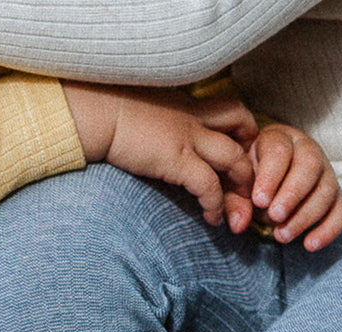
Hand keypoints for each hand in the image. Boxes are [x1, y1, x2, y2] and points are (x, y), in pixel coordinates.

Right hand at [63, 82, 256, 227]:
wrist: (90, 111)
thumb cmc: (104, 111)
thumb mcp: (140, 109)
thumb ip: (158, 120)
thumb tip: (156, 138)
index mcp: (185, 103)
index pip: (231, 109)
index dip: (243, 130)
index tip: (241, 153)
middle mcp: (192, 117)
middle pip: (244, 128)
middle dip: (252, 159)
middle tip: (248, 187)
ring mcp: (187, 137)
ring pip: (236, 160)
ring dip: (241, 189)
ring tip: (236, 212)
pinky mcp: (177, 159)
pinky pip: (210, 186)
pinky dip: (216, 205)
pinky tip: (212, 218)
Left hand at [245, 124, 341, 251]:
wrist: (266, 183)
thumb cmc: (249, 179)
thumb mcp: (236, 183)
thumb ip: (234, 200)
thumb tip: (239, 224)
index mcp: (279, 139)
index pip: (279, 150)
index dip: (271, 176)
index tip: (259, 201)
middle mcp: (307, 150)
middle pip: (310, 165)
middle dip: (292, 194)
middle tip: (274, 217)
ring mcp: (326, 173)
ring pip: (326, 190)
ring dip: (305, 216)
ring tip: (282, 236)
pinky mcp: (336, 196)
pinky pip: (341, 212)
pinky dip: (329, 230)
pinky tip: (309, 245)